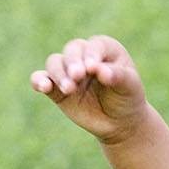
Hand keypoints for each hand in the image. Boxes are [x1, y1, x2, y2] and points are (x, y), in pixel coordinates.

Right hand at [31, 34, 148, 142]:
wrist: (120, 122)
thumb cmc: (128, 98)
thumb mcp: (130, 87)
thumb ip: (117, 76)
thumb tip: (100, 70)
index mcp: (104, 48)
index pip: (94, 46)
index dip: (91, 55)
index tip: (92, 68)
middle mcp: (84, 55)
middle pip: (71, 50)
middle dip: (73, 62)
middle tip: (77, 76)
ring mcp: (68, 71)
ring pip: (55, 62)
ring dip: (58, 73)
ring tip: (68, 89)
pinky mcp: (56, 88)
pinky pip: (42, 79)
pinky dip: (38, 81)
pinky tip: (42, 86)